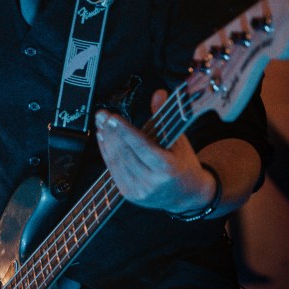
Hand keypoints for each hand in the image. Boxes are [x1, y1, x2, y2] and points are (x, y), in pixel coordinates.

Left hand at [94, 88, 216, 214]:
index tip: (112, 118)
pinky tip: (103, 139)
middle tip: (102, 115)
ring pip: (117, 161)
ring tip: (101, 124)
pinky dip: (106, 153)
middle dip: (111, 132)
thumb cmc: (183, 163)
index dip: (125, 131)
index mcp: (167, 168)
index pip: (142, 147)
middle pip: (126, 153)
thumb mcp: (179, 139)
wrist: (187, 194)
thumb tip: (158, 93)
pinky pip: (113, 170)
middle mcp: (152, 182)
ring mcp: (139, 190)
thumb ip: (165, 117)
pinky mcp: (129, 194)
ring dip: (106, 141)